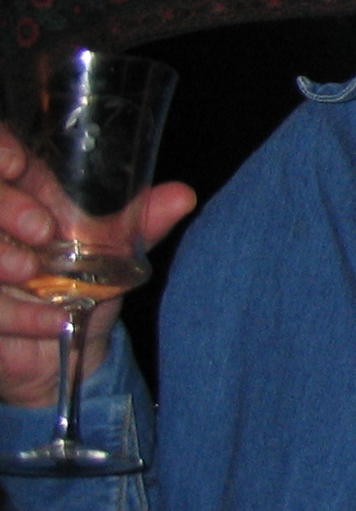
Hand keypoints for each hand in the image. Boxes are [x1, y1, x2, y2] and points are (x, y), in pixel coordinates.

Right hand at [0, 127, 194, 411]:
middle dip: (3, 206)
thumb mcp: (115, 254)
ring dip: (3, 259)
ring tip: (33, 274)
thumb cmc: (85, 285)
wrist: (63, 346)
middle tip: (42, 230)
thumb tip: (183, 196)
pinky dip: (20, 315)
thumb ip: (141, 224)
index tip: (16, 164)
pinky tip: (54, 321)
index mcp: (22, 192)